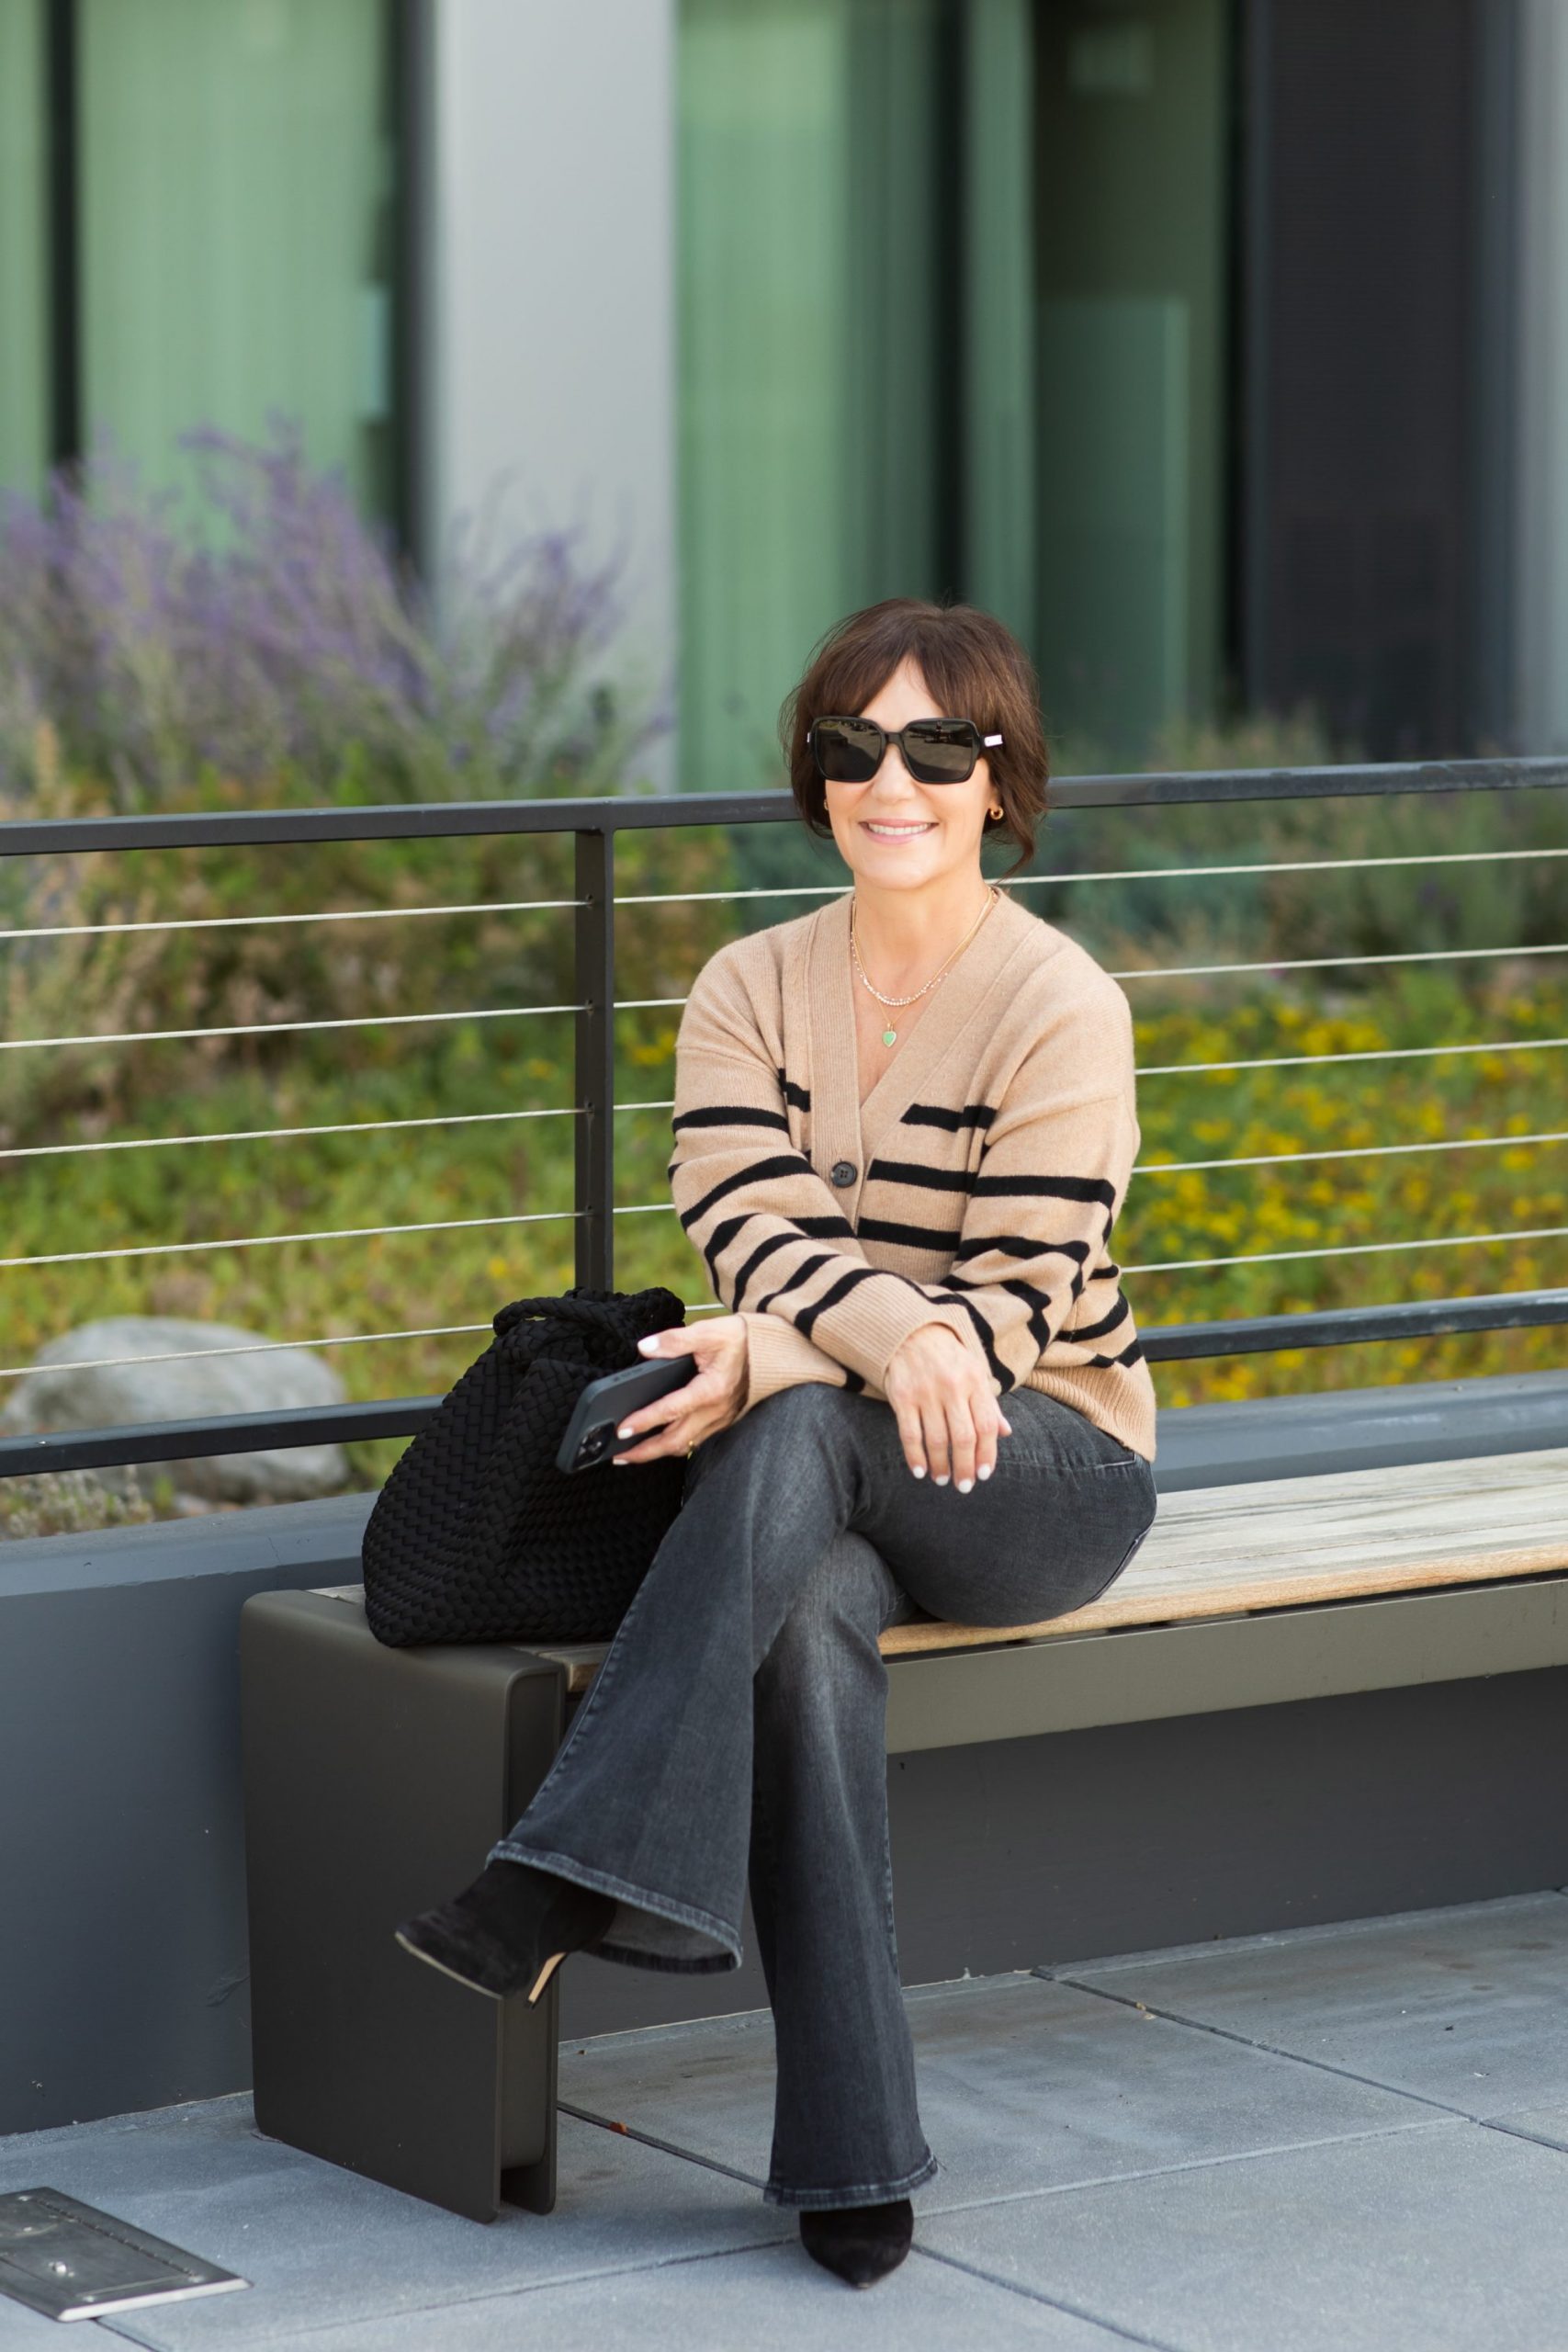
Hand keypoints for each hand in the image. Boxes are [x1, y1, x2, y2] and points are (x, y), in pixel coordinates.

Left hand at [610, 1315, 750, 1464]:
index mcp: (712, 1389)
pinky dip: (676, 1445)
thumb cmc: (743, 1339)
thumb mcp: (709, 1331)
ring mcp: (721, 1419)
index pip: (671, 1410)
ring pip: (685, 1445)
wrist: (773, 1350)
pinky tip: (661, 1443)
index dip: (644, 1421)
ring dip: (658, 1452)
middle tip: (618, 1456)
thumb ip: (675, 1340)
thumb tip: (645, 1348)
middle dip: (645, 1452)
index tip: (622, 1429)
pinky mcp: (724, 1421)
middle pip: (675, 1441)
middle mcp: (716, 1411)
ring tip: (633, 1454)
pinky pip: (696, 1440)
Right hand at [883, 1321, 1012, 1490]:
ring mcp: (926, 1392)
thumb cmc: (948, 1356)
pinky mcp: (902, 1396)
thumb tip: (1006, 1433)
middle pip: (963, 1437)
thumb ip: (989, 1403)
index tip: (983, 1474)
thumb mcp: (975, 1371)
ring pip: (936, 1439)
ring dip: (940, 1465)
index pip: (986, 1425)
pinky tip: (919, 1471)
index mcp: (975, 1381)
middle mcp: (952, 1386)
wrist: (911, 1331)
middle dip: (965, 1467)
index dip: (987, 1454)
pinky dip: (915, 1456)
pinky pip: (909, 1434)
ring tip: (942, 1479)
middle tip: (964, 1486)